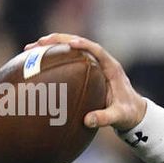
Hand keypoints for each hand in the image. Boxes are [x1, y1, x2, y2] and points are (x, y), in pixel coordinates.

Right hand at [22, 34, 145, 131]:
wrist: (134, 114)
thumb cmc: (128, 114)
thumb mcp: (119, 117)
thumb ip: (105, 118)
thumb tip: (87, 121)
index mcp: (112, 68)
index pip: (97, 50)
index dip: (83, 44)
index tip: (70, 44)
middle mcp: (102, 62)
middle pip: (78, 43)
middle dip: (58, 41)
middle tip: (39, 43)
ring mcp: (93, 65)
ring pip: (70, 50)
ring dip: (51, 47)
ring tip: (29, 49)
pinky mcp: (86, 71)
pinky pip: (67, 61)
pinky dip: (52, 60)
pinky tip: (34, 65)